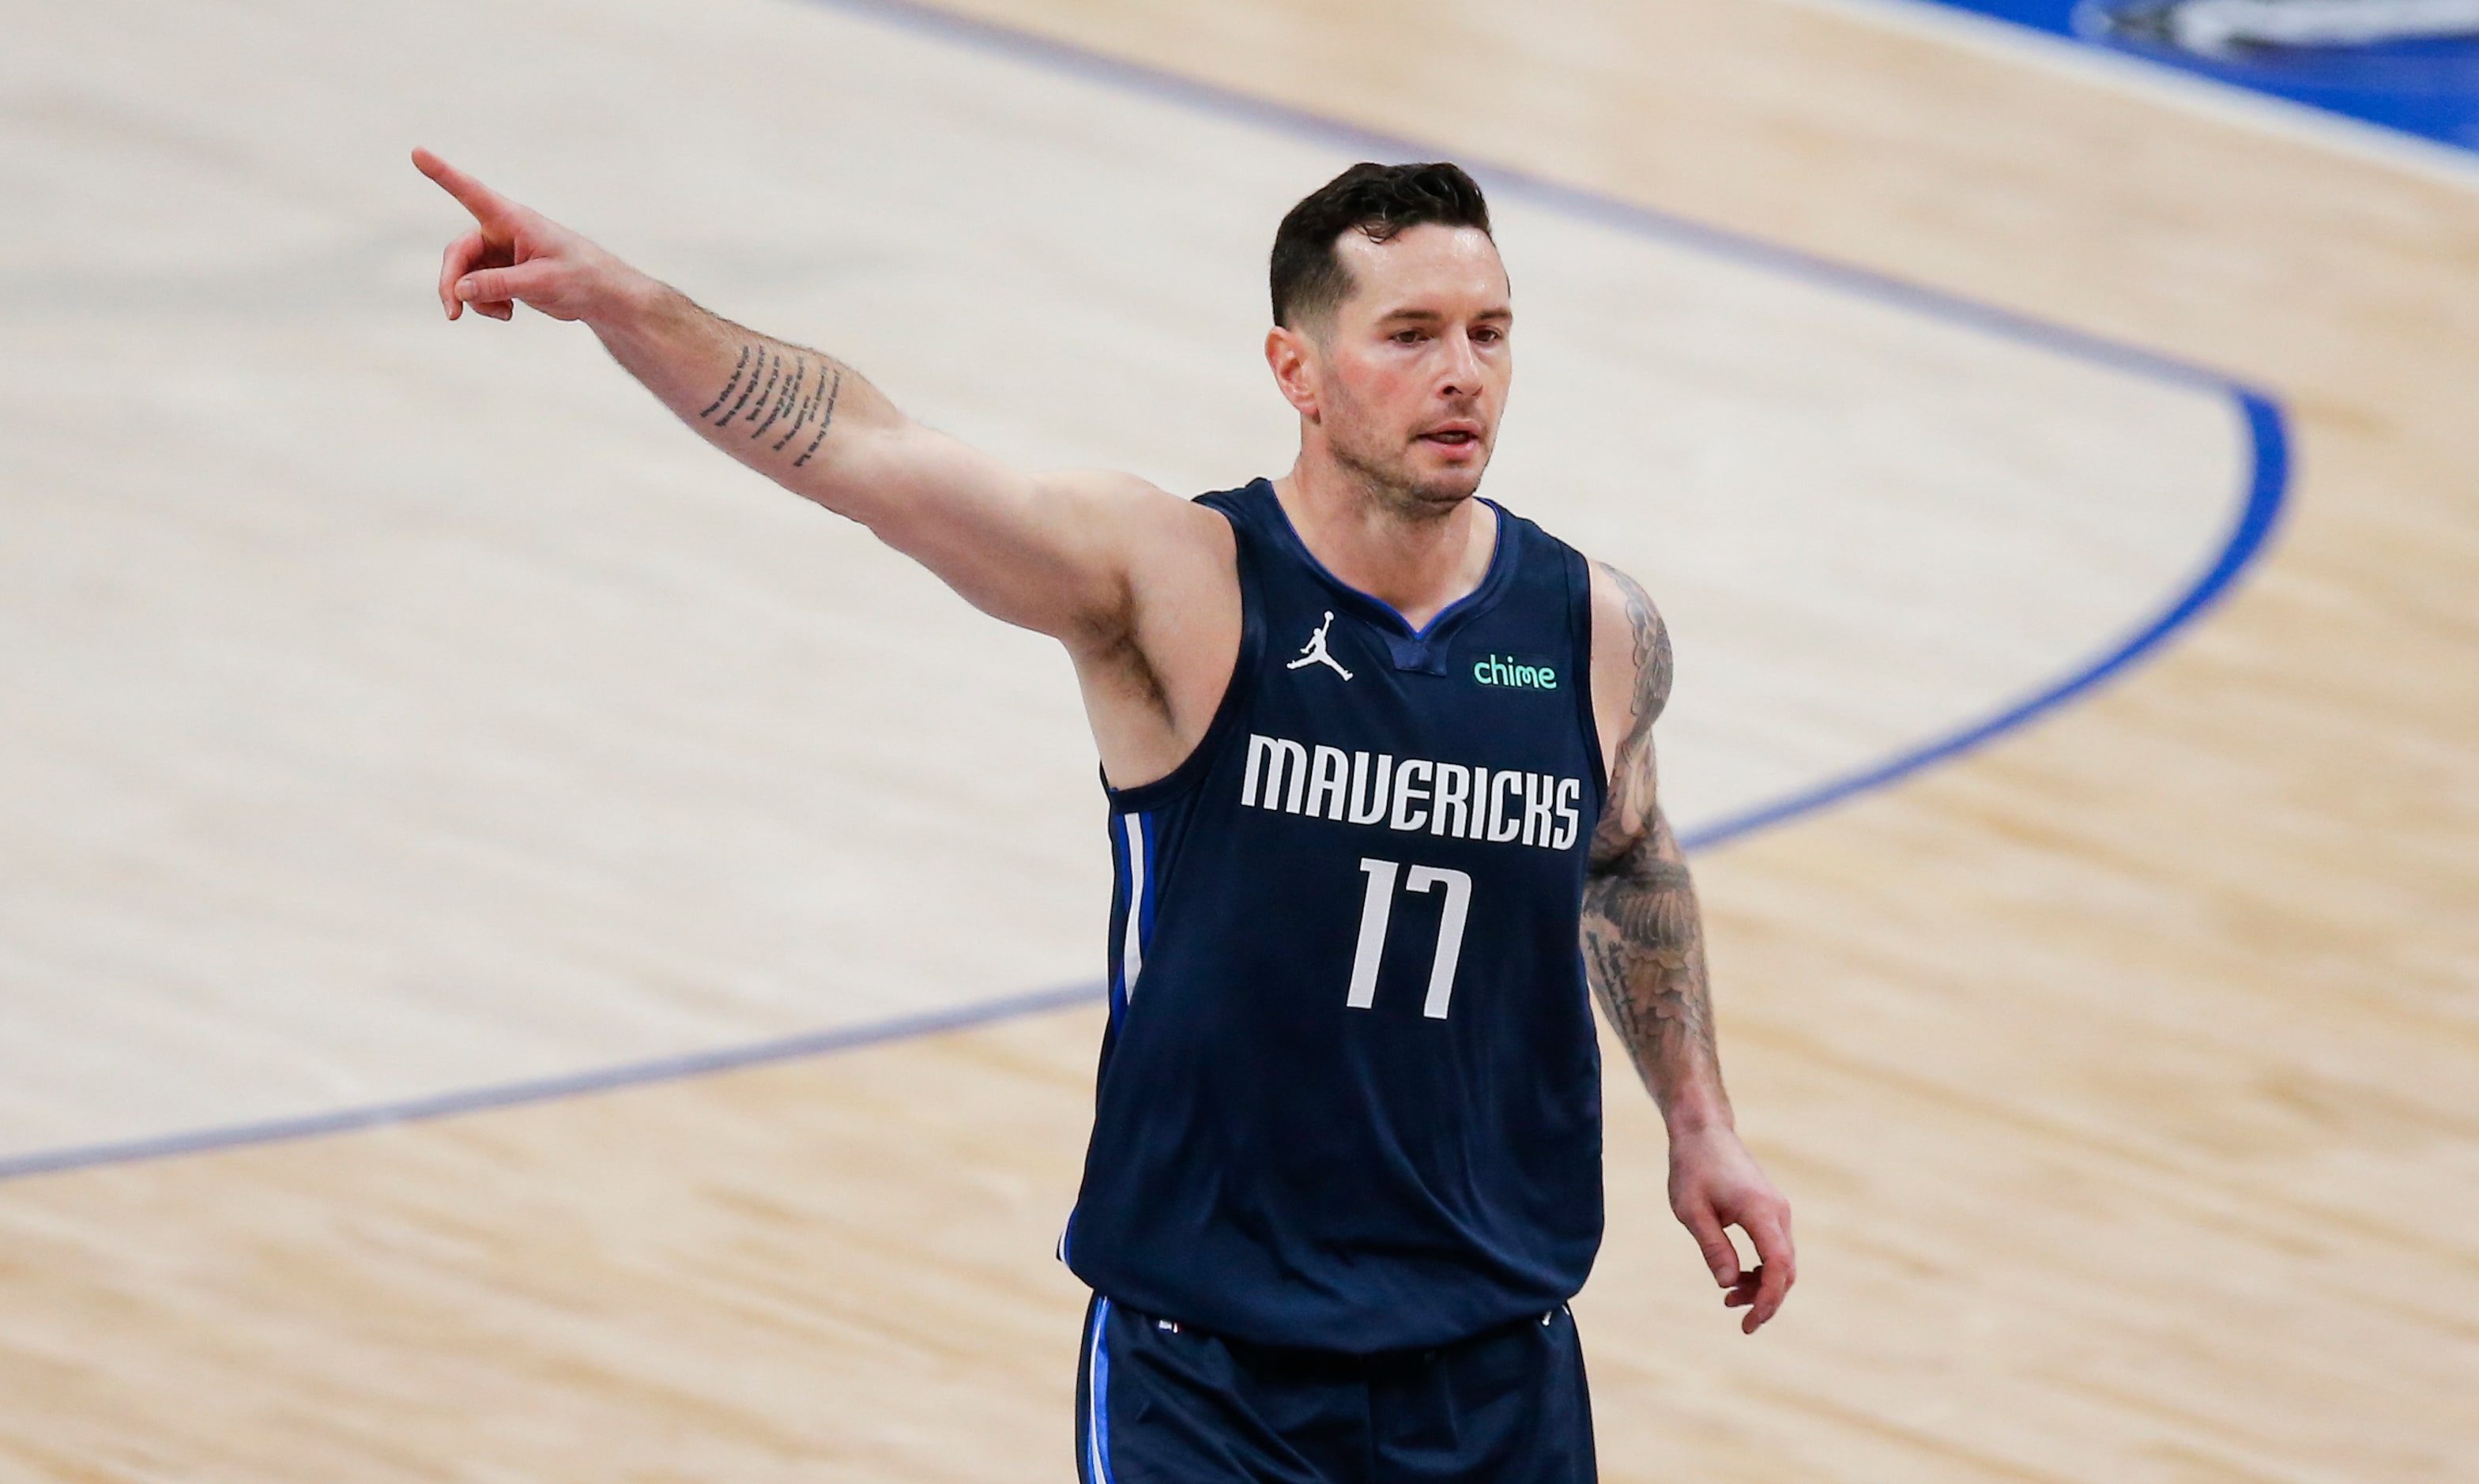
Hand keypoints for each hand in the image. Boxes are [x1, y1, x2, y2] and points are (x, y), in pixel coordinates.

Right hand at [411, 147, 636, 324]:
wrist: (601, 296)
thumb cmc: (580, 278)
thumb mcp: (540, 282)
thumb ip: (499, 285)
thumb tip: (459, 290)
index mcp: (512, 219)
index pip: (471, 192)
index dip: (442, 173)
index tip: (417, 152)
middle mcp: (500, 231)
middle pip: (458, 253)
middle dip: (452, 283)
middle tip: (453, 313)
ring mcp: (499, 252)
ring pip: (465, 274)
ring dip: (474, 298)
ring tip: (504, 314)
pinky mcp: (502, 271)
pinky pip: (478, 287)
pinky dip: (486, 303)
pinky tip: (509, 312)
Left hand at [1667, 1123, 1795, 1332]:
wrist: (1704, 1132)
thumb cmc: (1693, 1167)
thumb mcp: (1692, 1210)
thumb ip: (1713, 1247)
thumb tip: (1728, 1284)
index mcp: (1760, 1211)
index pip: (1777, 1265)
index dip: (1768, 1298)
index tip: (1750, 1321)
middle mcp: (1778, 1211)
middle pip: (1786, 1269)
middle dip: (1767, 1299)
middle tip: (1740, 1321)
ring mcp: (1778, 1210)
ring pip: (1782, 1261)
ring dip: (1762, 1285)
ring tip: (1729, 1299)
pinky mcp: (1771, 1210)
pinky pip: (1775, 1248)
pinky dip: (1762, 1268)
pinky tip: (1738, 1278)